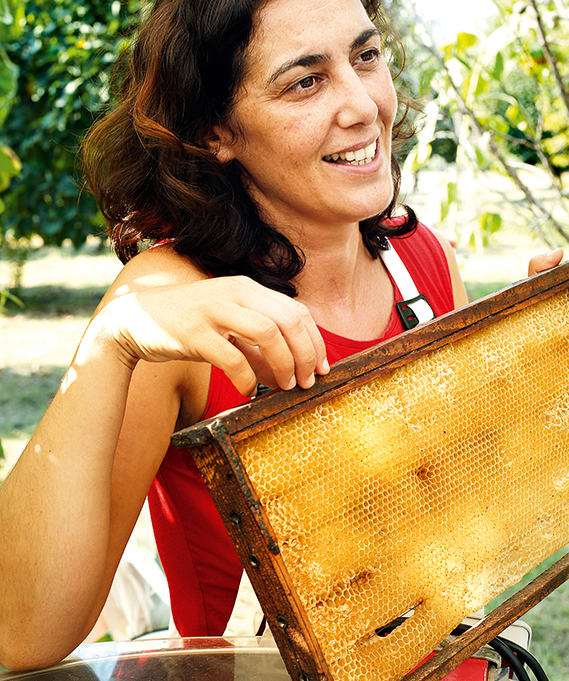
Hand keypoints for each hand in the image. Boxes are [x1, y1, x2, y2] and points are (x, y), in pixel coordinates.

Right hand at [95, 275, 329, 394]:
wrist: (133, 320)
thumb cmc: (186, 325)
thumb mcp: (227, 324)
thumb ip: (256, 344)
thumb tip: (287, 371)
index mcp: (247, 288)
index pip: (297, 311)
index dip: (316, 342)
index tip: (322, 368)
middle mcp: (234, 293)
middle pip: (289, 321)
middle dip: (306, 355)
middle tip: (307, 382)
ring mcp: (214, 310)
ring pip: (268, 334)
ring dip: (284, 364)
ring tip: (284, 386)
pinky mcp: (194, 333)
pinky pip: (233, 358)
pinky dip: (248, 379)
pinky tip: (249, 391)